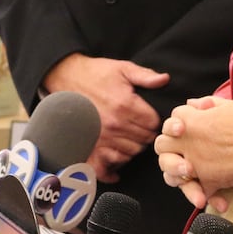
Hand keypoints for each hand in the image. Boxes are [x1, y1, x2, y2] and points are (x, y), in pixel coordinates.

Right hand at [42, 54, 169, 182]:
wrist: (67, 78)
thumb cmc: (96, 73)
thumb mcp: (123, 68)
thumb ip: (145, 76)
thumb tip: (165, 79)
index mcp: (125, 105)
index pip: (153, 124)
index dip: (155, 120)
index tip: (150, 117)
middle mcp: (115, 124)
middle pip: (144, 140)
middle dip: (147, 134)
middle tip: (142, 127)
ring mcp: (102, 137)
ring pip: (131, 152)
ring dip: (134, 146)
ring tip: (131, 137)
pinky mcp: (90, 144)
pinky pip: (108, 164)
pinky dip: (116, 165)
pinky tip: (119, 161)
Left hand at [155, 97, 232, 210]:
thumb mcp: (230, 105)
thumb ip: (207, 103)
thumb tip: (193, 104)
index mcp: (193, 122)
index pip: (174, 117)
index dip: (182, 119)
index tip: (191, 122)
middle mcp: (190, 144)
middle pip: (161, 144)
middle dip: (169, 144)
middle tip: (182, 146)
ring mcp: (197, 165)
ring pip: (169, 171)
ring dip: (174, 170)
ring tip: (187, 169)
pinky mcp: (209, 183)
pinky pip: (197, 191)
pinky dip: (202, 194)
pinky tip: (209, 194)